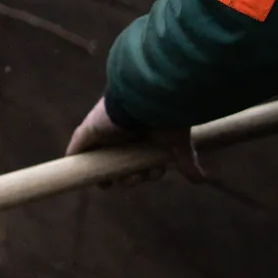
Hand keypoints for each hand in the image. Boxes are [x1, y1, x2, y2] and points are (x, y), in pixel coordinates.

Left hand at [65, 98, 204, 183]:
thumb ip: (186, 161)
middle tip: (138, 178)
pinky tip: (77, 173)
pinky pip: (76, 148)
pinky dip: (75, 160)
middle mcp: (122, 134)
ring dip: (110, 177)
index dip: (143, 173)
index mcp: (141, 135)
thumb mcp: (178, 143)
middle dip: (130, 179)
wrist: (148, 97)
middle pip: (120, 166)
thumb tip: (202, 180)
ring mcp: (104, 132)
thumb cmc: (165, 116)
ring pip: (101, 163)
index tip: (152, 175)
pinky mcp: (88, 130)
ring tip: (123, 178)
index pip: (139, 161)